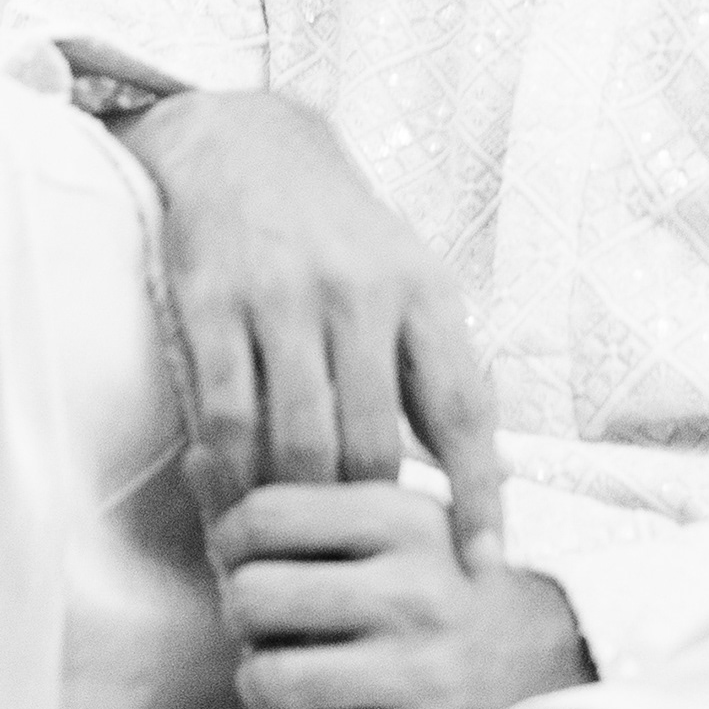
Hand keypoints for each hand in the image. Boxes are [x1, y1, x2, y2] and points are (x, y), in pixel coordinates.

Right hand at [120, 91, 507, 554]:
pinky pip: (227, 418)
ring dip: (293, 507)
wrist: (247, 143)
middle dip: (362, 518)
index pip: (463, 410)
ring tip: (288, 543)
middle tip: (350, 565)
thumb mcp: (412, 281)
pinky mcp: (214, 302)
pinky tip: (232, 497)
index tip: (480, 565)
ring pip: (299, 443)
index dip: (477, 495)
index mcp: (424, 292)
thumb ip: (441, 371)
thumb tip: (494, 478)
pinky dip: (231, 474)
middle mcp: (361, 293)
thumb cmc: (343, 236)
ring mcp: (285, 297)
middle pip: (372, 446)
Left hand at [212, 483, 589, 708]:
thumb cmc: (435, 580)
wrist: (541, 662)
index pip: (263, 516)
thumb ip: (289, 495)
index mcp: (406, 520)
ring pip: (267, 679)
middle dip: (242, 613)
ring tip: (287, 668)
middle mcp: (413, 593)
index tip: (246, 556)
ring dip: (260, 680)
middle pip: (250, 597)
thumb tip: (197, 456)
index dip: (231, 539)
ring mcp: (415, 675)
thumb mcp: (383, 520)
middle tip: (266, 619)